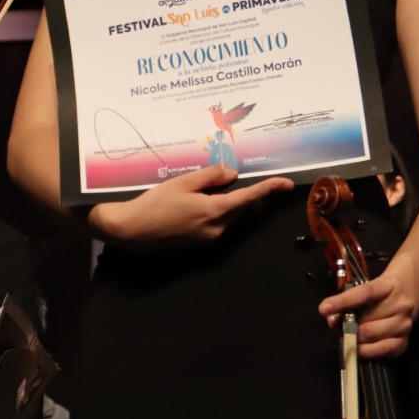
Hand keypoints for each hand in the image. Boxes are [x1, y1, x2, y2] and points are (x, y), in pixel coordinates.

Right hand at [86, 164, 293, 246]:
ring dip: (227, 201)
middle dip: (243, 192)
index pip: (249, 198)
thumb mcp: (183, 183)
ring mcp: (208, 239)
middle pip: (240, 207)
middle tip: (230, 177)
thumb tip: (232, 174)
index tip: (286, 184)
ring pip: (229, 215)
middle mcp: (217, 229)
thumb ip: (211, 177)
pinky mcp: (199, 243)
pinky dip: (216, 210)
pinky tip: (197, 202)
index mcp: (215, 211)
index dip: (269, 189)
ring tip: (205, 188)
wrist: (131, 230)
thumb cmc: (155, 203)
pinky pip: (217, 223)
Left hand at [318, 253, 418, 358]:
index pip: (364, 293)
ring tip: (351, 335)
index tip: (324, 309)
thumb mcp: (366, 289)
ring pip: (371, 336)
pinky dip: (366, 351)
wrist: (408, 294)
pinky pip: (380, 350)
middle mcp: (400, 305)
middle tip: (340, 328)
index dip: (343, 301)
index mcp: (388, 286)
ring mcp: (404, 325)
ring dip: (356, 338)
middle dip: (348, 327)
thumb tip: (332, 321)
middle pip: (366, 321)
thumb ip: (348, 301)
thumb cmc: (380, 293)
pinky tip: (360, 346)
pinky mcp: (404, 342)